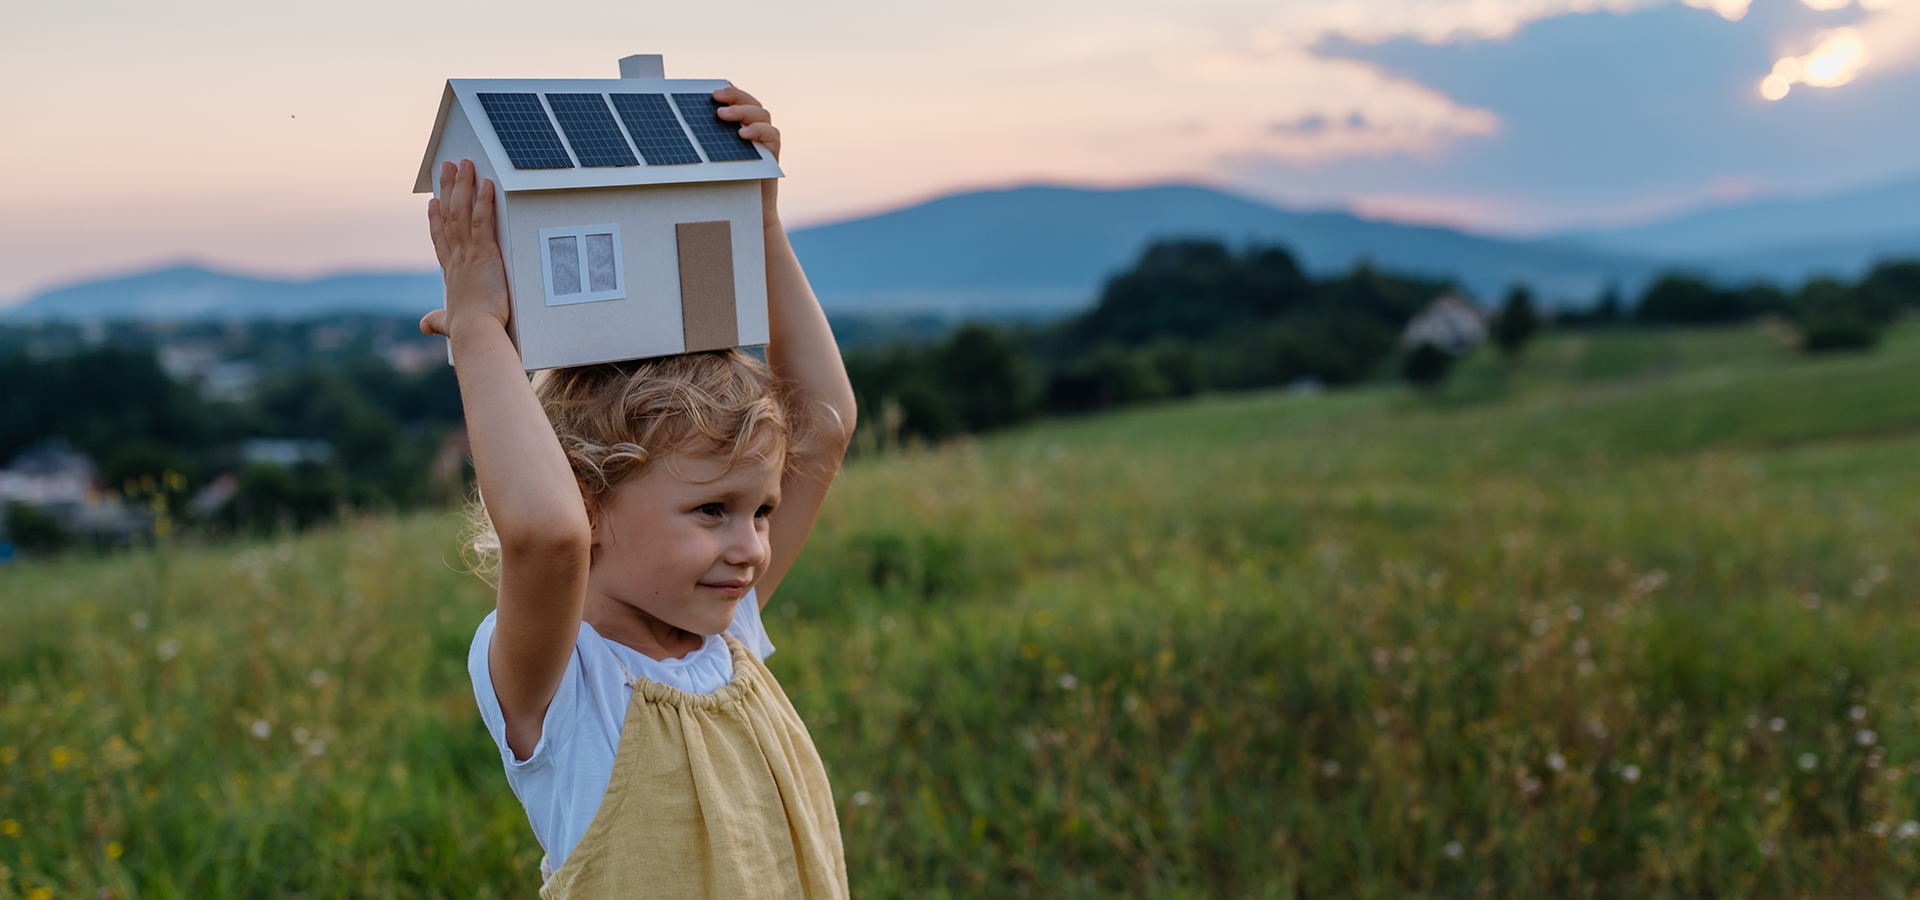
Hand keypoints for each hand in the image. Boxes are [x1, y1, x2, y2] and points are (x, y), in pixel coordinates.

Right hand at [420, 159, 510, 339]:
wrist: (475, 332)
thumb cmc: (467, 330)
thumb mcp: (449, 323)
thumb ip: (438, 321)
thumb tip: (424, 327)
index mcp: (450, 272)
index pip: (440, 239)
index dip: (435, 218)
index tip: (433, 202)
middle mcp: (456, 257)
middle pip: (448, 215)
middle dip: (448, 189)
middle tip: (447, 167)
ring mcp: (468, 253)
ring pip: (462, 211)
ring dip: (463, 185)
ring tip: (464, 163)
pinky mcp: (485, 253)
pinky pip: (484, 220)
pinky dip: (485, 201)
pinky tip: (487, 183)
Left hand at [713, 86, 781, 229]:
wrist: (743, 210)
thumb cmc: (724, 183)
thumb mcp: (711, 157)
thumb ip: (704, 141)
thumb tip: (678, 125)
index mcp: (739, 125)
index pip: (737, 100)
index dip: (728, 91)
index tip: (711, 90)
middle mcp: (754, 128)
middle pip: (750, 102)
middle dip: (734, 96)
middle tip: (716, 97)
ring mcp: (765, 140)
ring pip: (762, 114)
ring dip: (743, 111)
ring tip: (723, 115)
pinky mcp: (772, 153)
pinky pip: (772, 135)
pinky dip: (759, 131)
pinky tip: (743, 134)